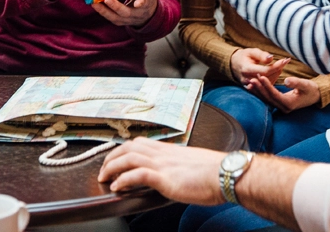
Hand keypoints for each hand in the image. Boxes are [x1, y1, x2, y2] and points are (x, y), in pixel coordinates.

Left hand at [92, 0, 158, 27]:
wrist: (146, 16)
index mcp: (145, 6)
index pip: (145, 4)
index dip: (142, 2)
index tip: (139, 1)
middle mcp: (135, 14)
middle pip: (125, 12)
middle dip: (116, 7)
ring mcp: (126, 20)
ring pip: (114, 17)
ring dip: (104, 10)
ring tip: (94, 2)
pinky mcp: (118, 21)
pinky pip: (109, 17)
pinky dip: (101, 11)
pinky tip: (93, 4)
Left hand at [98, 138, 226, 204]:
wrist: (226, 174)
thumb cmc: (216, 172)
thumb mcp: (192, 165)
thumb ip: (179, 167)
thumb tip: (175, 175)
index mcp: (169, 149)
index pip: (140, 143)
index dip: (124, 149)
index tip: (116, 157)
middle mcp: (163, 153)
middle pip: (129, 147)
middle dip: (112, 157)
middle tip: (103, 169)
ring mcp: (163, 164)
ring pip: (128, 157)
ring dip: (111, 167)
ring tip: (103, 178)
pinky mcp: (165, 177)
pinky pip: (137, 174)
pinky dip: (123, 179)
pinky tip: (116, 187)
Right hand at [230, 48, 289, 84]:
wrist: (234, 65)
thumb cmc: (244, 56)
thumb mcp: (251, 52)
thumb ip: (261, 55)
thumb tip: (271, 58)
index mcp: (246, 69)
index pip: (265, 71)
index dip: (276, 66)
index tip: (285, 60)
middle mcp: (248, 80)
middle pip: (268, 78)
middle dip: (278, 69)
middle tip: (286, 61)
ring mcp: (251, 86)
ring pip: (268, 82)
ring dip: (277, 73)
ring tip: (281, 64)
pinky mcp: (254, 89)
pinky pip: (267, 85)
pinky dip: (273, 77)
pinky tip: (276, 70)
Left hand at [246, 75, 319, 113]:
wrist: (314, 95)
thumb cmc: (311, 89)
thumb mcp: (306, 85)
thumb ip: (296, 83)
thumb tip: (286, 81)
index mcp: (290, 104)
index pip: (275, 95)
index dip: (267, 86)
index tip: (261, 77)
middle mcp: (284, 108)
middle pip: (268, 98)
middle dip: (259, 88)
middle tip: (251, 79)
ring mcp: (281, 107)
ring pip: (266, 99)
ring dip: (258, 91)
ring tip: (249, 82)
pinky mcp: (279, 103)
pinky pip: (267, 98)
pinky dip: (260, 92)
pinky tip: (253, 86)